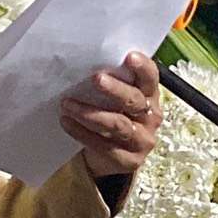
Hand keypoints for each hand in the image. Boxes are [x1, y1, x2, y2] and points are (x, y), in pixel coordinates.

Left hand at [63, 52, 162, 179]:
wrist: (108, 156)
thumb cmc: (111, 115)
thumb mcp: (113, 98)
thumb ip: (109, 82)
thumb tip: (82, 61)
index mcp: (149, 96)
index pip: (150, 79)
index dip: (143, 68)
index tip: (129, 57)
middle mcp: (150, 117)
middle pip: (134, 101)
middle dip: (115, 89)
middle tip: (96, 78)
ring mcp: (142, 140)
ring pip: (118, 125)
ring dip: (90, 113)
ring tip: (68, 104)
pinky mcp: (130, 160)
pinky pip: (105, 146)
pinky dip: (82, 133)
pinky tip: (66, 122)